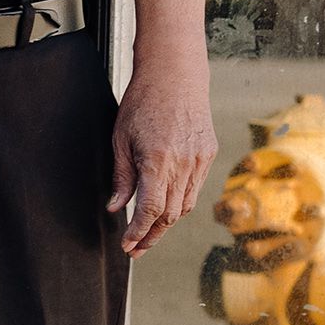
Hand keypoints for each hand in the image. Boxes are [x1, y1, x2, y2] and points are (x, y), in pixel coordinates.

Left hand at [107, 61, 215, 257]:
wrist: (175, 76)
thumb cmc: (142, 103)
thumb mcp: (120, 139)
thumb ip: (122, 177)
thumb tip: (116, 207)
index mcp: (158, 161)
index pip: (151, 210)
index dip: (139, 232)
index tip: (128, 246)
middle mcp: (184, 164)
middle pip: (170, 214)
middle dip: (152, 235)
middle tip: (136, 249)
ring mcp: (200, 159)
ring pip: (185, 205)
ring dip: (167, 223)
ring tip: (149, 234)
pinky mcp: (208, 154)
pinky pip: (195, 188)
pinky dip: (180, 203)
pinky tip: (166, 208)